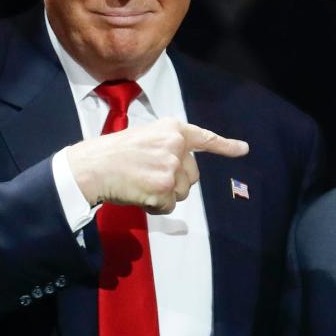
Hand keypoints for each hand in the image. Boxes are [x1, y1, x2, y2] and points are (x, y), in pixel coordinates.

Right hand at [67, 118, 248, 214]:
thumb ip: (167, 146)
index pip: (204, 138)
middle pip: (192, 175)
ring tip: (140, 183)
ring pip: (182, 192)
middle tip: (148, 176)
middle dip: (176, 181)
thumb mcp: (145, 137)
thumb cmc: (112, 154)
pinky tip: (138, 194)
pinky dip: (155, 206)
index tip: (243, 150)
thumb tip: (184, 167)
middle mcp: (176, 145)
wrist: (91, 166)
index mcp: (172, 129)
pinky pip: (169, 206)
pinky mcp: (164, 188)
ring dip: (165, 195)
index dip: (226, 145)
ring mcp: (171, 167)